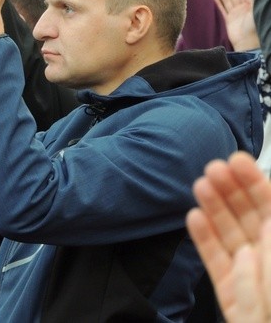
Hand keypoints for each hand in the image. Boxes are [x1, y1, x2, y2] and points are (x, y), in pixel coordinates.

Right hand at [186, 151, 270, 322]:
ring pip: (230, 235)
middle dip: (232, 190)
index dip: (256, 181)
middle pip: (251, 216)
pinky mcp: (232, 295)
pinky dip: (203, 239)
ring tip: (200, 184)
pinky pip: (215, 262)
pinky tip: (194, 217)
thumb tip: (269, 209)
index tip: (238, 160)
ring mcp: (252, 276)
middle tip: (212, 168)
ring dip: (214, 208)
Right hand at [213, 0, 258, 50]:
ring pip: (228, 0)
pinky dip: (218, 3)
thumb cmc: (254, 27)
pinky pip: (222, 10)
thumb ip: (252, 1)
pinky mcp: (228, 20)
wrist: (247, 41)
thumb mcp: (255, 11)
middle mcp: (242, 8)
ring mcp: (235, 14)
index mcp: (249, 5)